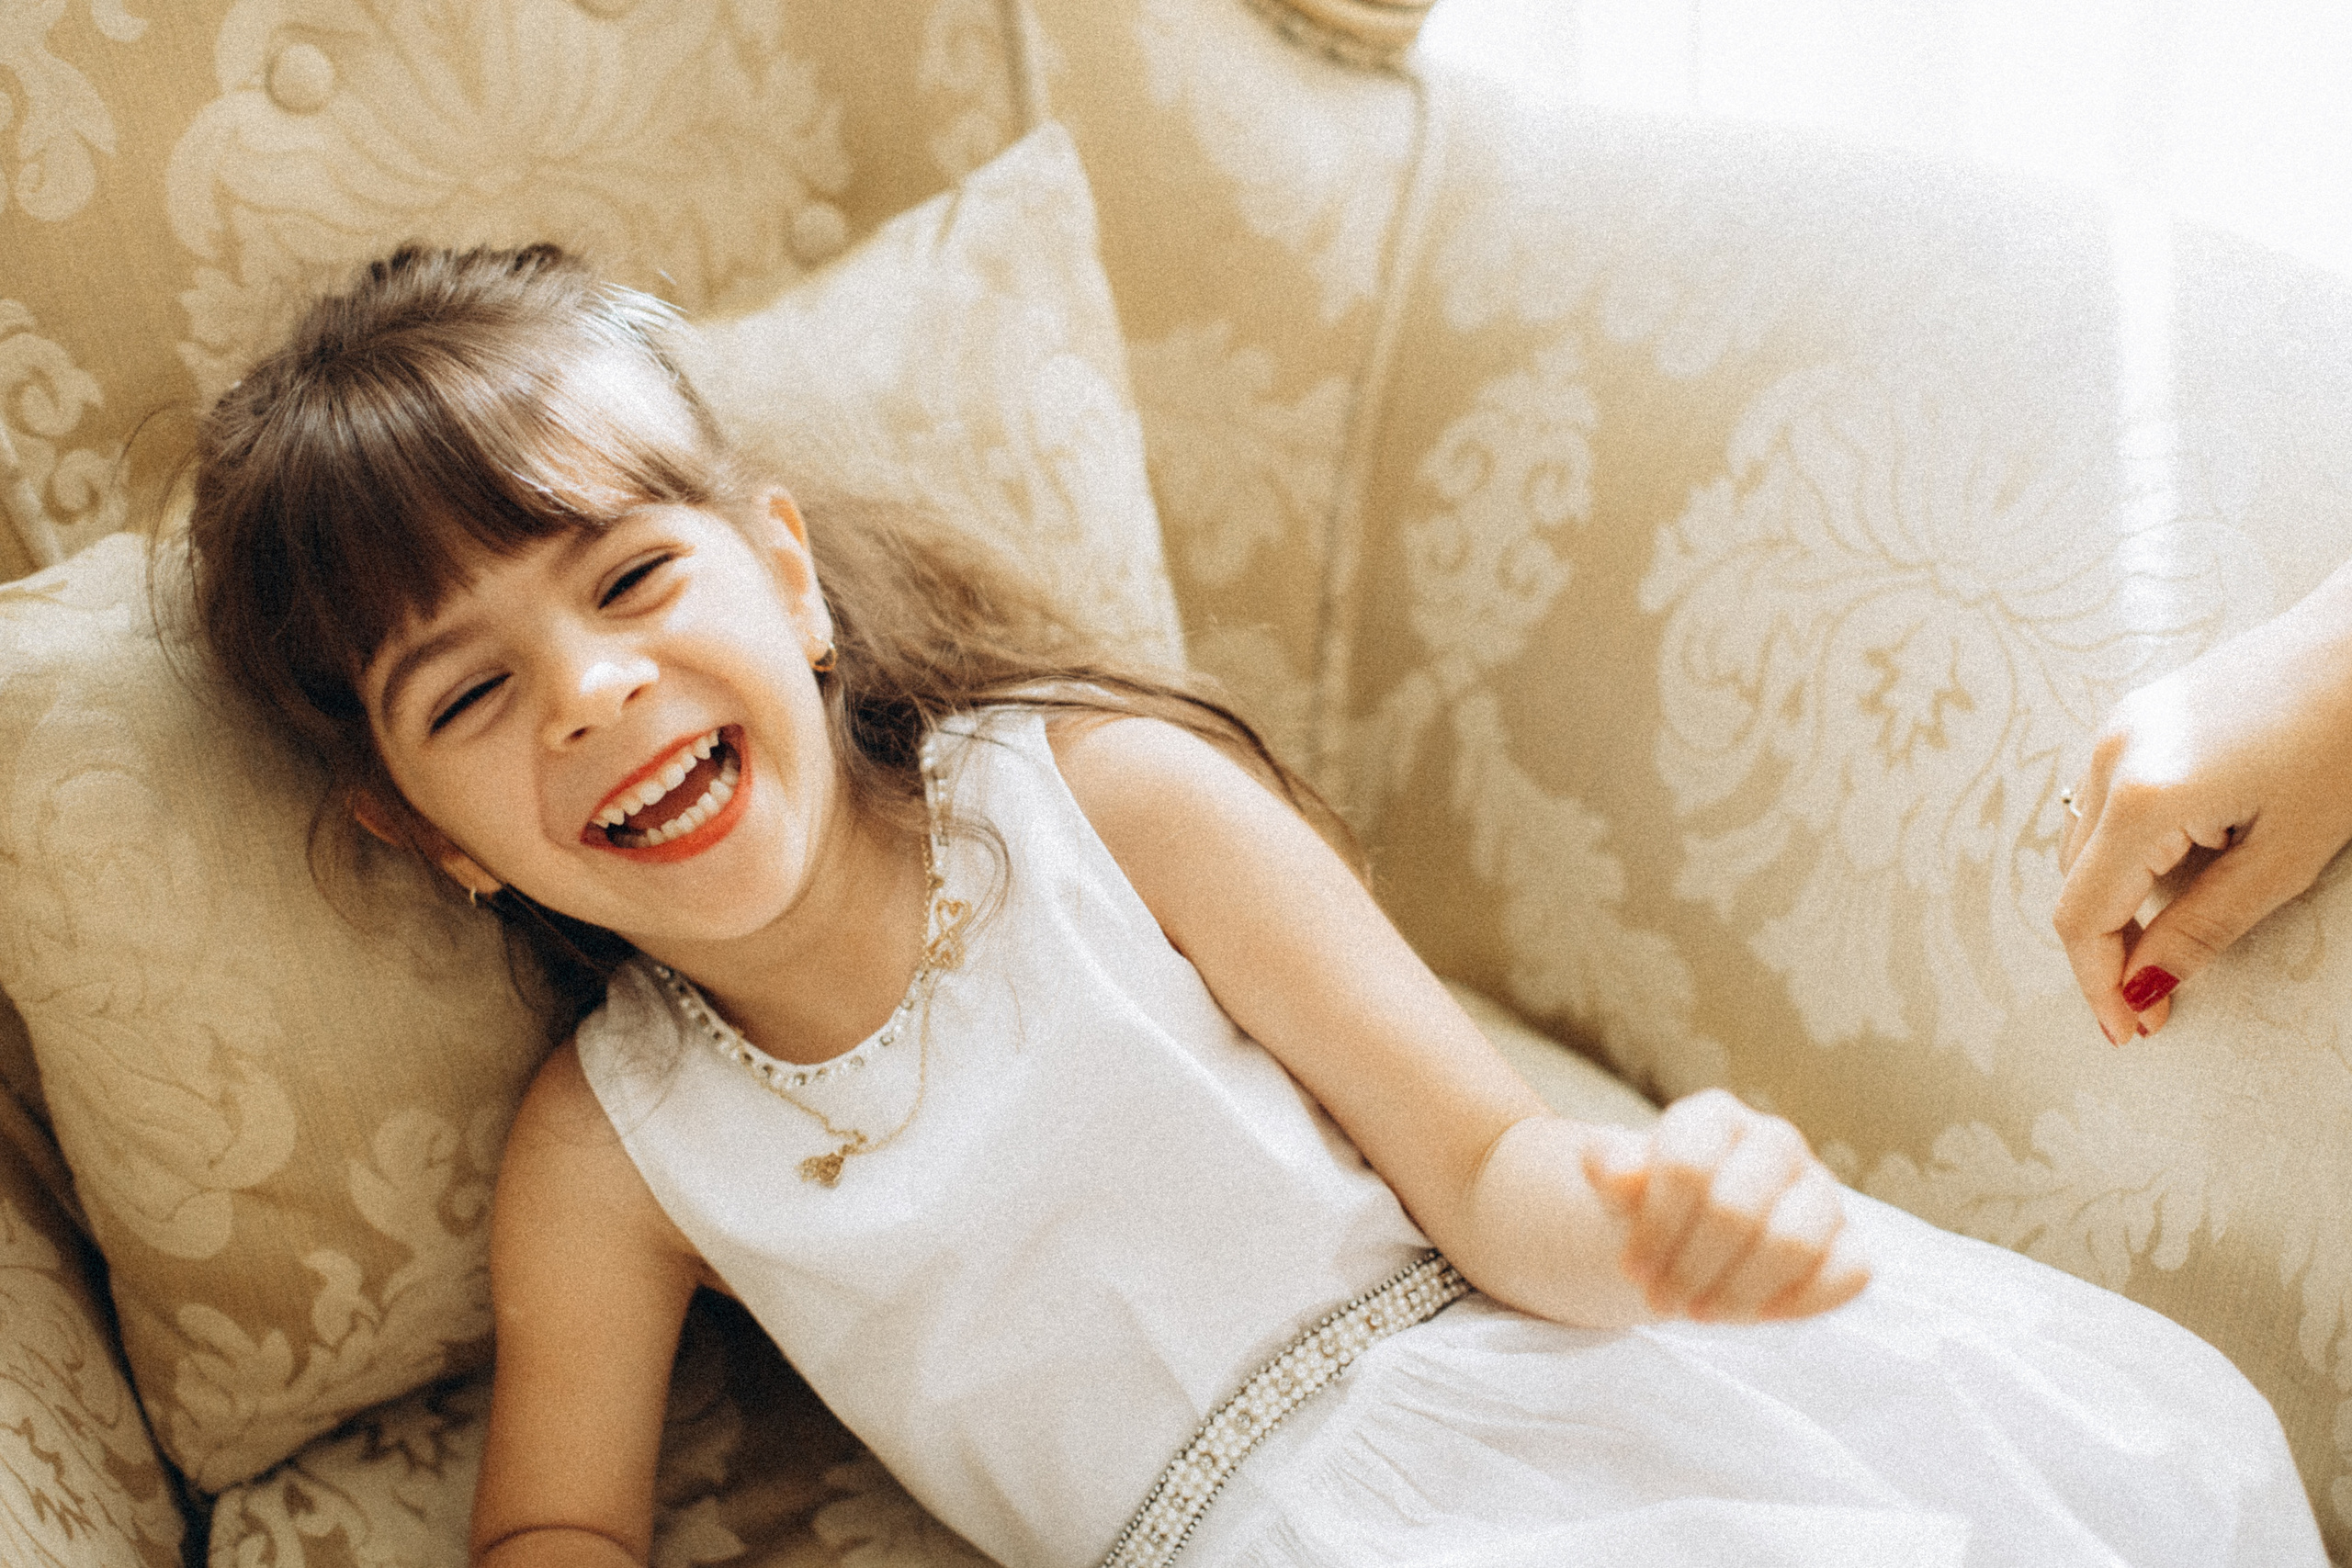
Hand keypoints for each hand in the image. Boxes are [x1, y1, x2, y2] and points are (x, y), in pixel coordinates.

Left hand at [1582, 1089, 1868, 1322]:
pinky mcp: (1848, 1240)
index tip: (1631, 1269)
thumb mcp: (1616, 1185)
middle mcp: (1775, 1141)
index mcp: (1715, 1115)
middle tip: (1659, 1302)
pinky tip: (1757, 1314)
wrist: (1687, 1233)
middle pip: (1736, 1211)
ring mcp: (1819, 1189)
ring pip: (1793, 1243)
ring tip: (1699, 1313)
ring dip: (1737, 1292)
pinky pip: (1847, 1274)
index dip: (1655, 1230)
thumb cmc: (1651, 1203)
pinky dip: (1799, 1303)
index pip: (1687, 1168)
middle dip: (1690, 1270)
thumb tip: (1618, 1173)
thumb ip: (1608, 1169)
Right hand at [2054, 561, 2351, 1042]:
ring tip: (2186, 924)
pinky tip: (2192, 858)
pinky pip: (2106, 807)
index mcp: (2144, 797)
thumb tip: (2148, 988)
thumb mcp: (2286, 855)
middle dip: (2109, 950)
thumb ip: (2204, 926)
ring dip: (2122, 900)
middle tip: (2157, 1001)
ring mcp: (2113, 732)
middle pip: (2075, 884)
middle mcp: (2108, 759)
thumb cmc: (2345, 738)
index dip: (2100, 984)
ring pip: (2086, 848)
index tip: (2132, 1031)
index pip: (2084, 916)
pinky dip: (2133, 853)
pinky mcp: (2131, 718)